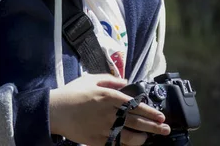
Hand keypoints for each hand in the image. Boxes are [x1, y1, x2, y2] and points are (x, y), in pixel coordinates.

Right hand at [49, 74, 170, 144]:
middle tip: (165, 129)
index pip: (135, 105)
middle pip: (135, 121)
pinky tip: (132, 144)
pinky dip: (125, 145)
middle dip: (153, 126)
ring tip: (148, 137)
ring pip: (128, 136)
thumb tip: (127, 81)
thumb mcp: (91, 79)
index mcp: (108, 97)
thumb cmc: (73, 93)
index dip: (150, 111)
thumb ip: (111, 80)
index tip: (160, 116)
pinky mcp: (96, 140)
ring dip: (141, 138)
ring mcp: (102, 128)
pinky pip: (114, 144)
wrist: (54, 111)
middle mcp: (108, 113)